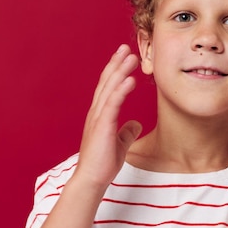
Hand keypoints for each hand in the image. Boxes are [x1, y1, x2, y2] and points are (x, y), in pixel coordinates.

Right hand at [74, 44, 141, 188]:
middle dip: (116, 64)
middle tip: (126, 48)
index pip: (107, 88)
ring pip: (109, 88)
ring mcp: (98, 118)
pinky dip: (121, 89)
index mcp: (100, 115)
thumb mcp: (119, 144)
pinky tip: (130, 79)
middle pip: (106, 82)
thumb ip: (126, 132)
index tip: (123, 57)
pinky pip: (113, 103)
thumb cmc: (102, 164)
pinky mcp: (102, 126)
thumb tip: (136, 124)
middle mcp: (96, 113)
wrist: (91, 180)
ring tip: (131, 56)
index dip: (115, 71)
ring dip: (120, 71)